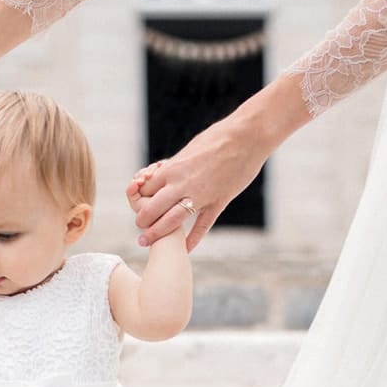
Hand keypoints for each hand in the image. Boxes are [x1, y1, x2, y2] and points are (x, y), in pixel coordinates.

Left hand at [130, 116, 270, 250]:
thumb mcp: (190, 149)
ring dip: (157, 232)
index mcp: (172, 168)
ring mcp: (200, 195)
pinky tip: (185, 249)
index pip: (145, 189)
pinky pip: (202, 226)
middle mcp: (181, 183)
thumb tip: (168, 170)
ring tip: (147, 242)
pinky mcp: (218, 202)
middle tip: (140, 231)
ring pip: (172, 220)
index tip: (139, 206)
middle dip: (143, 221)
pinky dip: (193, 239)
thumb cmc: (218, 137)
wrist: (247, 137)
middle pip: (152, 208)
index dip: (139, 199)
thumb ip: (178, 164)